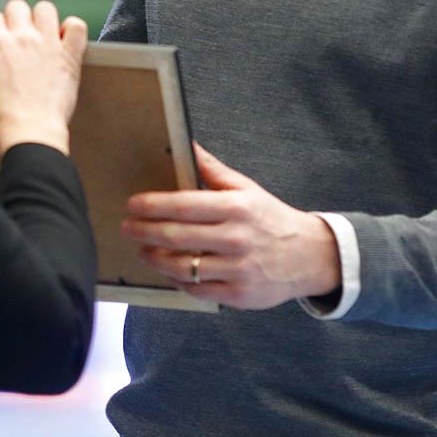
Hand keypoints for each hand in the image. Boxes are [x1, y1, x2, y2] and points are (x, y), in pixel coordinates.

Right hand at [0, 0, 88, 154]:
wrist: (30, 130)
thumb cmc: (6, 117)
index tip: (1, 33)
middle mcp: (22, 38)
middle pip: (18, 6)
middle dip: (18, 17)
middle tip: (21, 32)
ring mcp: (47, 43)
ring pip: (46, 8)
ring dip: (44, 18)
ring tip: (44, 32)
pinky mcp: (69, 54)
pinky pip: (77, 26)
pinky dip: (73, 28)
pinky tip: (67, 38)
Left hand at [121, 144, 341, 308]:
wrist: (309, 256)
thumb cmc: (270, 218)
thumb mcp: (245, 188)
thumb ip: (212, 169)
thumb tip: (186, 142)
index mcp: (236, 207)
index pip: (184, 205)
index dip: (153, 205)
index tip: (132, 204)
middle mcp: (236, 238)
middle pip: (177, 236)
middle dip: (145, 231)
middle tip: (126, 228)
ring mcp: (237, 269)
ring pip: (182, 267)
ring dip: (155, 258)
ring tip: (143, 250)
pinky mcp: (238, 294)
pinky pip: (196, 289)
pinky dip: (176, 280)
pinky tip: (167, 270)